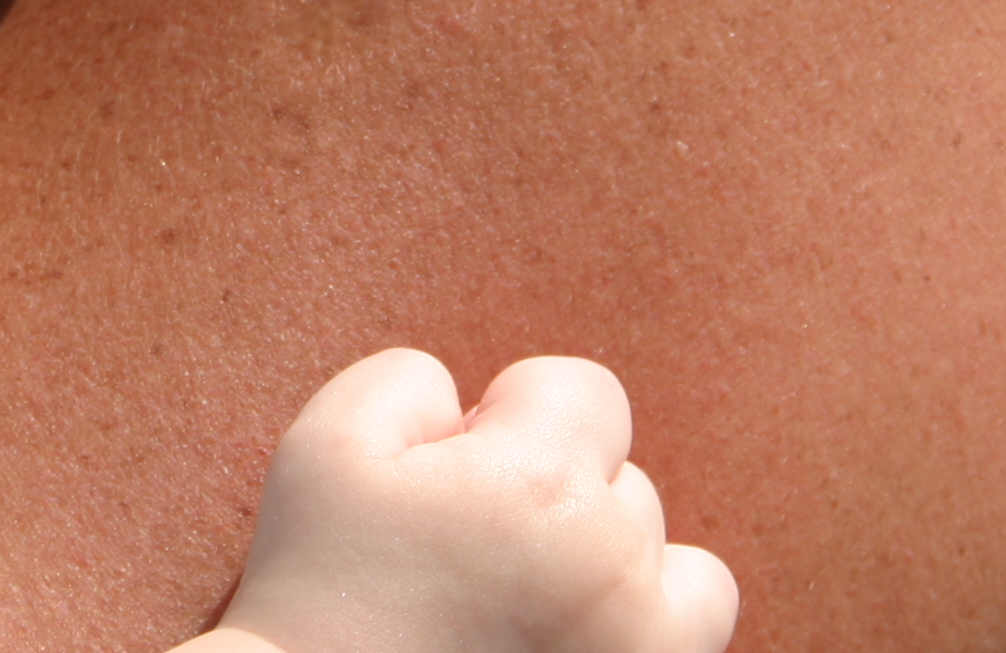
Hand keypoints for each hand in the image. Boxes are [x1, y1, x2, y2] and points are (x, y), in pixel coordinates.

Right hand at [196, 351, 733, 652]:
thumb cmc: (317, 593)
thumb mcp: (325, 445)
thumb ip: (407, 380)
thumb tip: (467, 400)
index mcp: (543, 484)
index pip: (586, 391)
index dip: (515, 416)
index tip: (460, 470)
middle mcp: (616, 568)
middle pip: (626, 482)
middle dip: (558, 496)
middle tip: (472, 552)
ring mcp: (644, 651)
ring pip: (682, 572)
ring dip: (621, 572)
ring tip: (532, 602)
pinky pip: (688, 647)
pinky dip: (642, 637)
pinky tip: (558, 643)